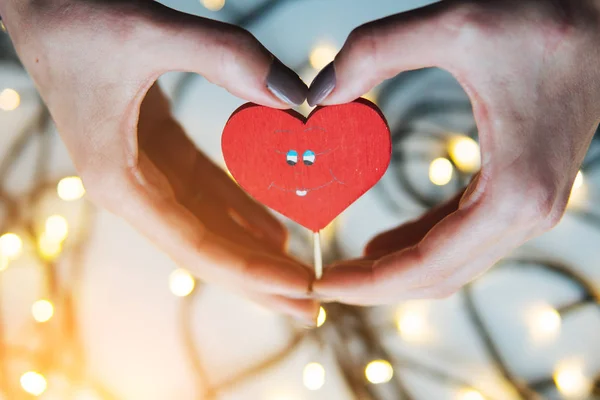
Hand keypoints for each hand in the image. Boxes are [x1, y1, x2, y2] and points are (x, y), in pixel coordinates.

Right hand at [1, 0, 316, 323]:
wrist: (38, 3)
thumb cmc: (73, 18)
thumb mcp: (147, 31)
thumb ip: (224, 57)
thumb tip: (292, 93)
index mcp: (121, 183)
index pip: (199, 247)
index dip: (253, 273)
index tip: (303, 290)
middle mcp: (133, 190)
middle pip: (209, 251)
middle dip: (261, 281)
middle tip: (314, 306)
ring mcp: (146, 173)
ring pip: (210, 226)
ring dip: (256, 252)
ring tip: (303, 275)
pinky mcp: (160, 150)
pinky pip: (208, 192)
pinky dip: (242, 211)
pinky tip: (277, 230)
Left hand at [310, 0, 599, 303]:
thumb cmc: (544, 20)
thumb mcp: (455, 25)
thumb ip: (376, 51)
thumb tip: (320, 93)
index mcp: (513, 192)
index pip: (428, 265)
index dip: (369, 282)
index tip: (323, 286)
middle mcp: (527, 213)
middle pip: (438, 276)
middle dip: (376, 285)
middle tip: (324, 283)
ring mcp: (528, 207)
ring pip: (451, 263)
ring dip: (397, 271)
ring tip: (347, 268)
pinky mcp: (519, 192)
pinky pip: (460, 236)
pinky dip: (420, 246)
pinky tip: (385, 246)